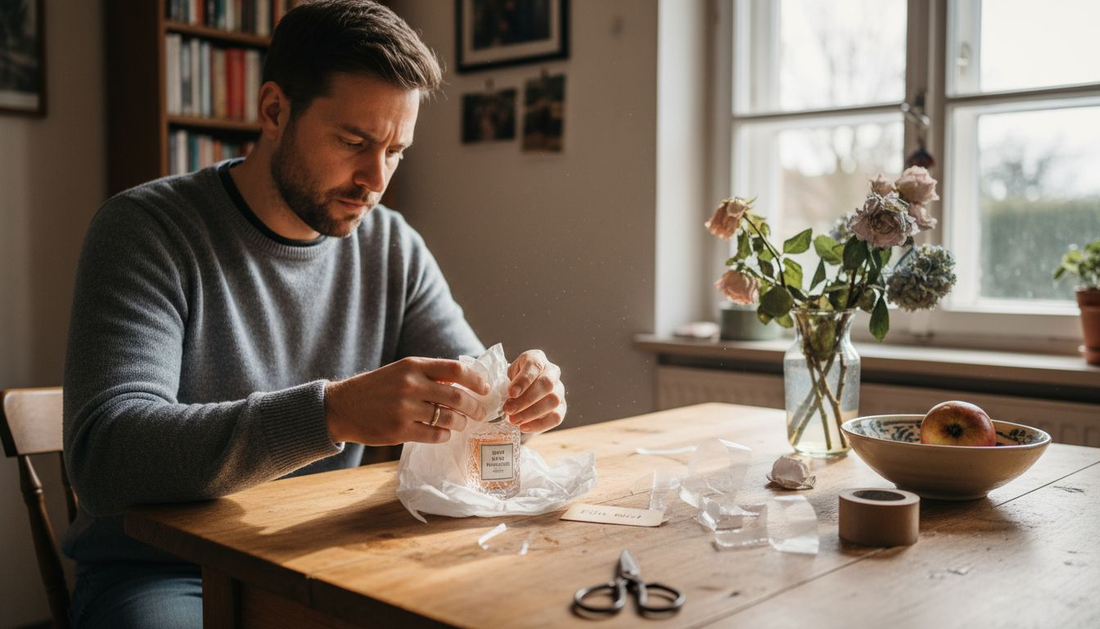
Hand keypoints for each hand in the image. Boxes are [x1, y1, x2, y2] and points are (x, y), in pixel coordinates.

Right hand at [324, 357, 490, 444]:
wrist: (342, 406)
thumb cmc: (377, 388)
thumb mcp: (401, 371)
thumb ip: (429, 375)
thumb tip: (464, 383)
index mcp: (413, 365)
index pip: (455, 370)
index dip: (475, 380)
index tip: (485, 388)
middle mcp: (410, 385)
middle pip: (456, 396)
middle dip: (474, 407)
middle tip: (481, 413)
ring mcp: (404, 409)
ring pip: (447, 418)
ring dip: (460, 423)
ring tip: (461, 424)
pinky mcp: (399, 430)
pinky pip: (434, 435)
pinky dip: (444, 435)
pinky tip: (444, 433)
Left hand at [502, 350, 565, 433]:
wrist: (522, 390)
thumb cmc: (513, 381)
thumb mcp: (507, 375)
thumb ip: (506, 382)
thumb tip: (507, 397)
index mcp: (537, 359)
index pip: (534, 366)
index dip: (523, 380)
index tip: (511, 393)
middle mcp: (552, 372)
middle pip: (546, 384)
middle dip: (526, 400)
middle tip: (509, 410)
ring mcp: (559, 389)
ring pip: (553, 401)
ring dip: (531, 413)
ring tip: (514, 420)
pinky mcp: (562, 406)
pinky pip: (556, 417)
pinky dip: (539, 424)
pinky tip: (524, 427)